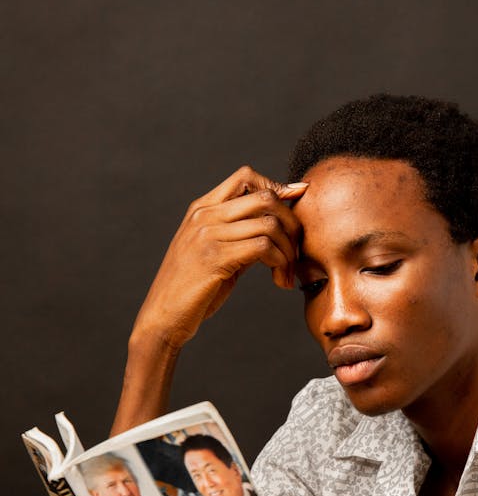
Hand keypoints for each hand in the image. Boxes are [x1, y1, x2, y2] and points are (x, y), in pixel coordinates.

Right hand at [135, 166, 306, 352]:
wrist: (162, 318)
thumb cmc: (191, 289)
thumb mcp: (215, 254)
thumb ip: (240, 236)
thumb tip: (277, 227)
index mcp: (202, 209)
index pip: (245, 177)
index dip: (277, 187)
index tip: (294, 206)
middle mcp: (204, 215)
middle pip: (265, 197)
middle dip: (292, 223)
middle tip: (296, 251)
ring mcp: (208, 234)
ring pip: (269, 223)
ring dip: (289, 250)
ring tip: (287, 273)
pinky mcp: (215, 257)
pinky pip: (263, 246)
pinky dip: (280, 262)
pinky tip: (279, 280)